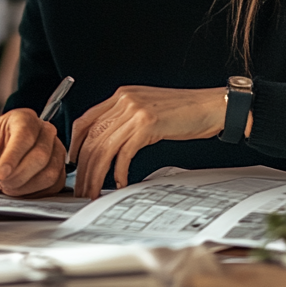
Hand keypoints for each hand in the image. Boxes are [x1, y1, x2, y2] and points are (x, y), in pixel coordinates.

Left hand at [0, 109, 65, 196]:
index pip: (26, 135)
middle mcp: (41, 131)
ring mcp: (52, 151)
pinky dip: (35, 193)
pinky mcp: (55, 170)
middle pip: (41, 155)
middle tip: (0, 183)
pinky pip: (54, 186)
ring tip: (7, 186)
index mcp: (21, 118)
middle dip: (19, 175)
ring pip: (50, 173)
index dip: (13, 157)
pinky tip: (18, 190)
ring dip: (26, 186)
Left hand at [69, 86, 232, 198]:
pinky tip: (120, 182)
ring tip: (95, 191)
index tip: (73, 163)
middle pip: (91, 138)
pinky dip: (119, 171)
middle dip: (83, 167)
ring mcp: (134, 111)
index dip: (75, 144)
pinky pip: (124, 153)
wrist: (211, 106)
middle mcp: (123, 100)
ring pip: (104, 148)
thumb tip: (107, 142)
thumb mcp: (147, 108)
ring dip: (96, 174)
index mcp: (120, 95)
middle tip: (82, 187)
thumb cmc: (183, 111)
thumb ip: (126, 118)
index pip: (85, 120)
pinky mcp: (147, 124)